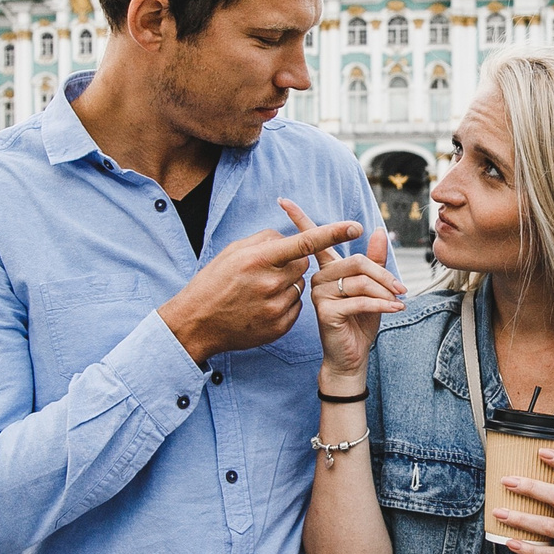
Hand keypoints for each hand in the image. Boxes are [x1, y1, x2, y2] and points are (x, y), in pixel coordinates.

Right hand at [159, 212, 362, 364]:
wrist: (197, 323)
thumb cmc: (213, 281)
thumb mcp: (233, 252)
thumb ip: (266, 241)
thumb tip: (291, 237)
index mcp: (258, 259)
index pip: (304, 243)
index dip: (332, 233)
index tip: (356, 226)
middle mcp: (269, 283)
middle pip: (304, 265)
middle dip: (293, 262)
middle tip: (270, 267)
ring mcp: (275, 308)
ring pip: (300, 286)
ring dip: (287, 284)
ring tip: (260, 290)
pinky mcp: (278, 327)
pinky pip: (296, 306)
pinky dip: (285, 302)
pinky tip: (262, 305)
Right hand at [279, 199, 404, 386]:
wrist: (352, 357)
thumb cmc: (359, 323)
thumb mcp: (373, 288)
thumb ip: (374, 260)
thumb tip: (377, 230)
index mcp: (327, 270)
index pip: (313, 241)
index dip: (299, 218)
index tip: (284, 201)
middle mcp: (319, 279)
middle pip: (357, 261)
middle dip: (384, 274)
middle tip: (401, 288)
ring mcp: (320, 295)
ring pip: (360, 281)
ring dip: (385, 292)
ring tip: (399, 301)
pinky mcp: (326, 312)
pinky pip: (359, 300)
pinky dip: (382, 304)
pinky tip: (395, 309)